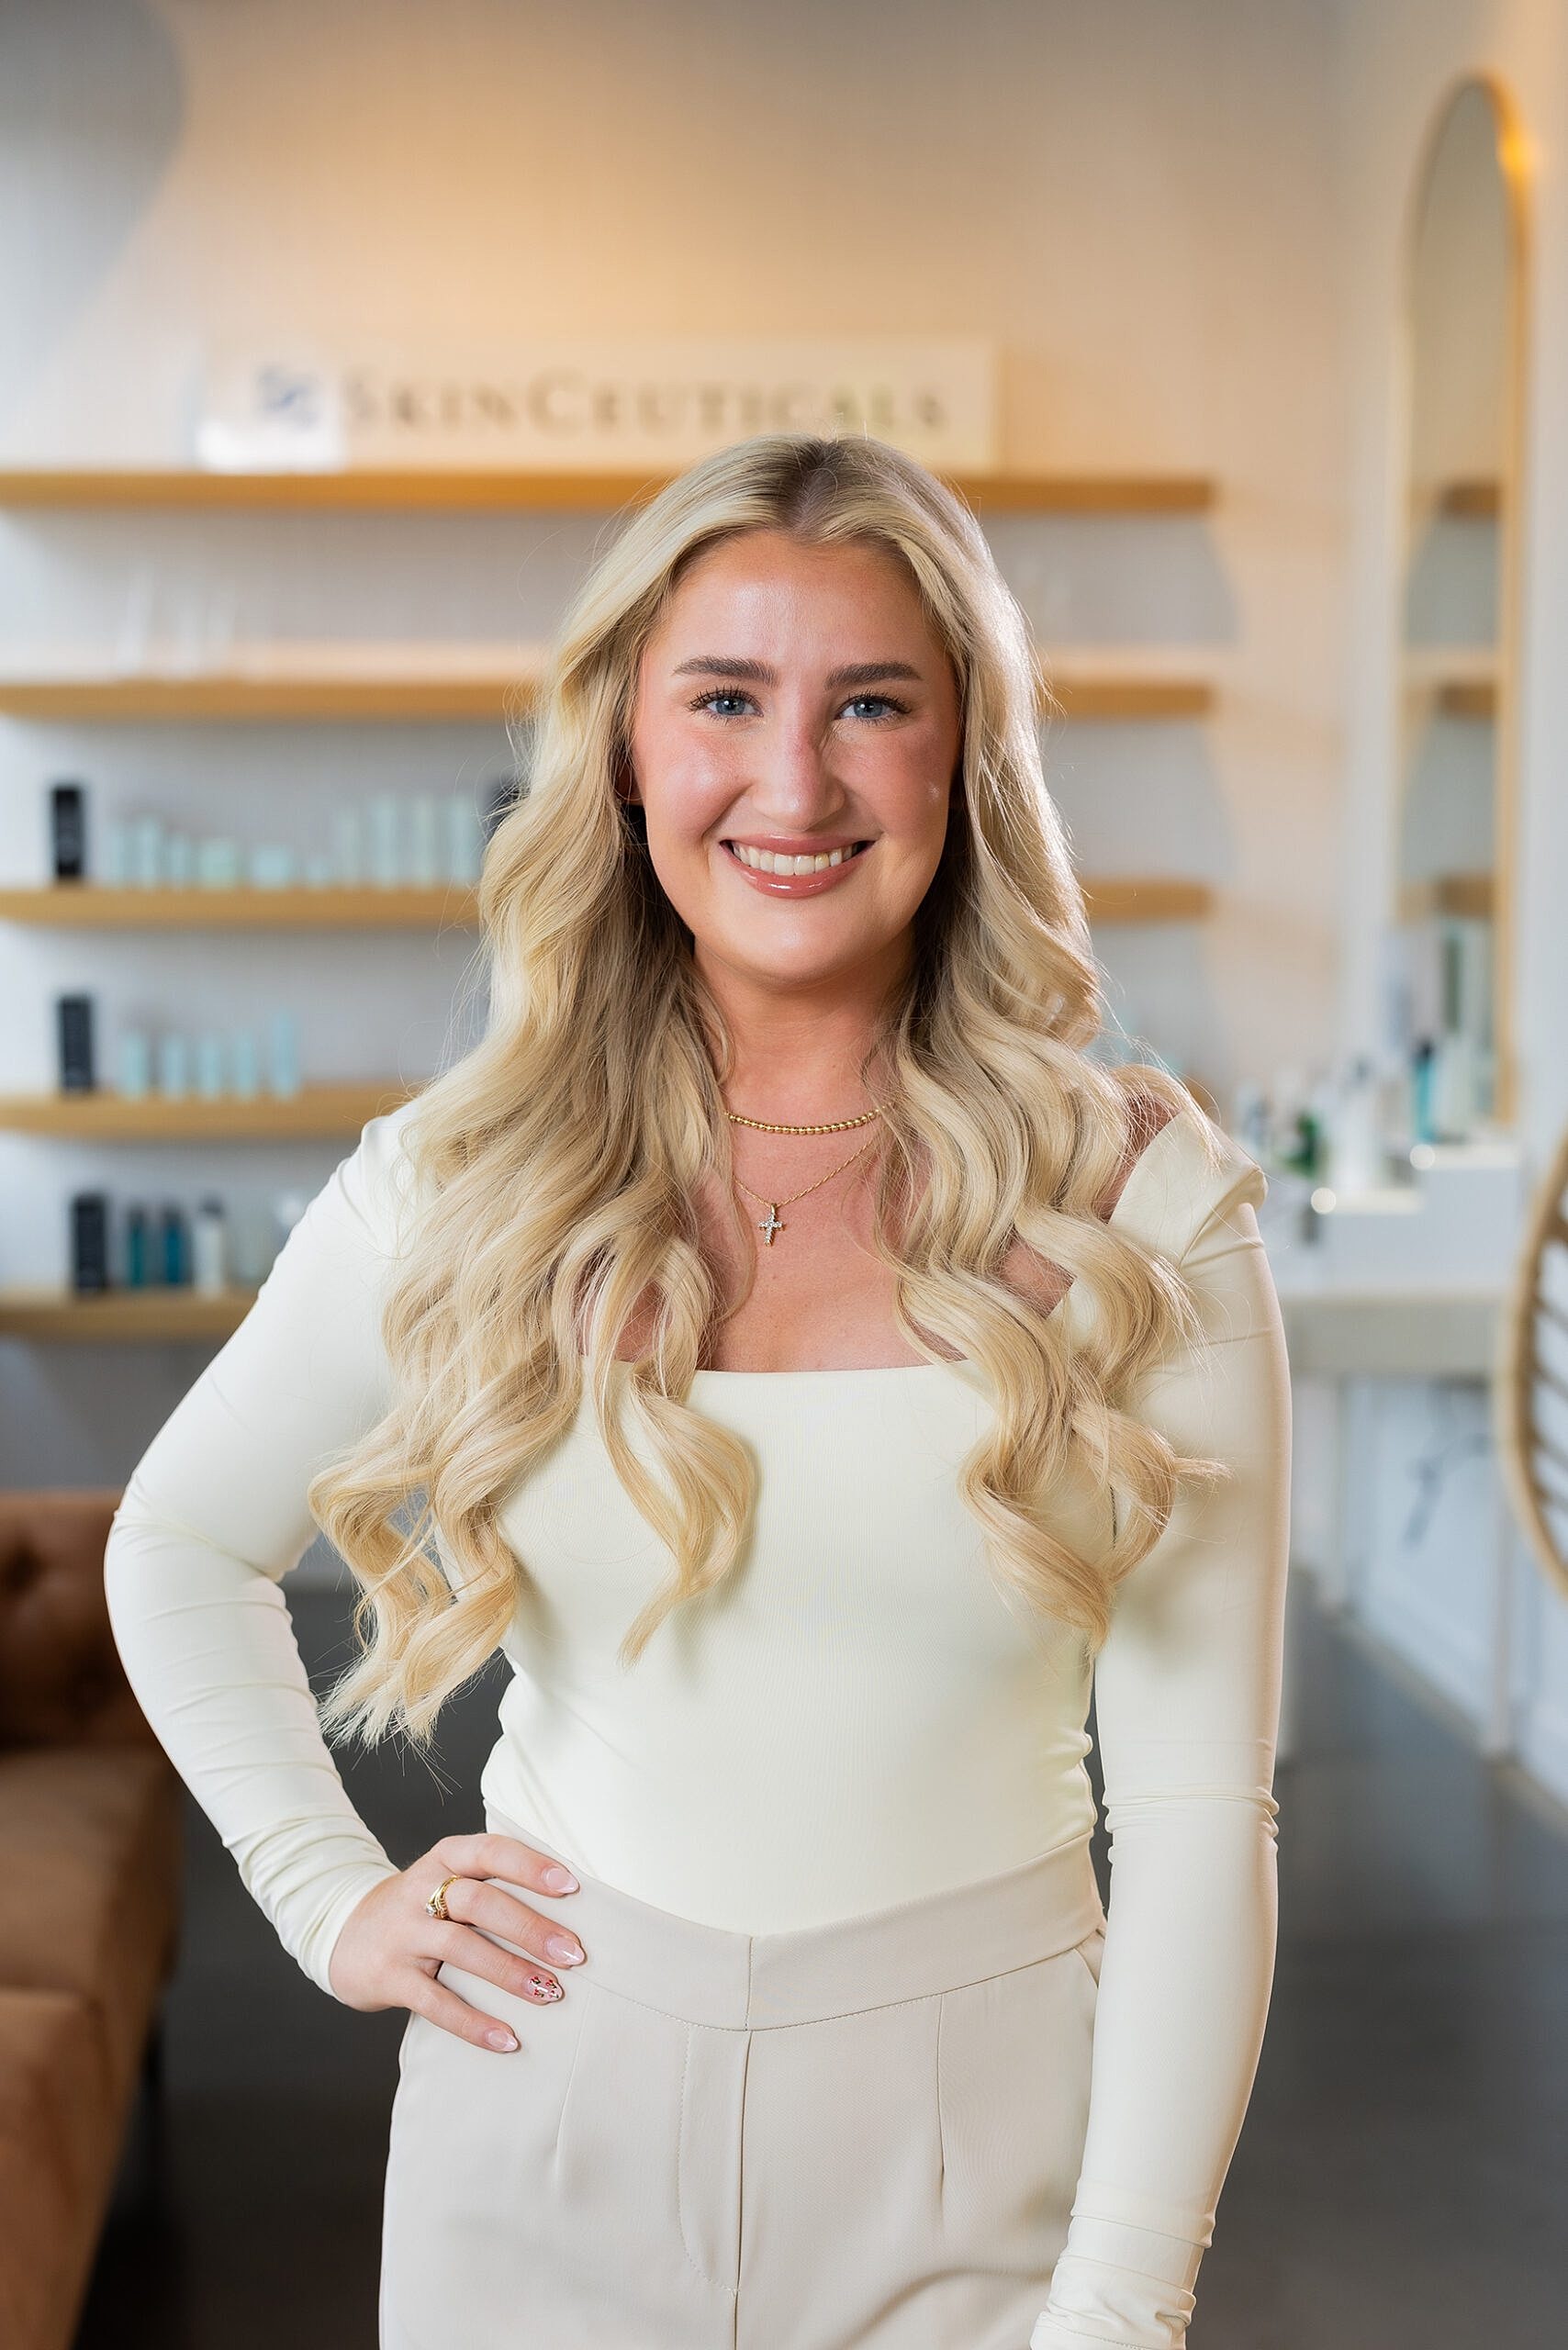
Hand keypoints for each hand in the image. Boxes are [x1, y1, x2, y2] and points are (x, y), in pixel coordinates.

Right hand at [328, 1831, 586, 2050]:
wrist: (344, 1933)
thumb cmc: (423, 1907)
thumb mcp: (449, 1879)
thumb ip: (494, 1884)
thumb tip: (570, 1911)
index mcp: (445, 1858)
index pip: (490, 1851)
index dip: (530, 1866)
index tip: (572, 1887)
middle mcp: (421, 1890)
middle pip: (480, 1901)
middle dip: (530, 1927)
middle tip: (574, 1955)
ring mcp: (403, 1934)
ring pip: (460, 1947)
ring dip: (509, 1972)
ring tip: (550, 1993)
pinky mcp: (389, 1977)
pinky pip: (435, 2002)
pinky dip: (472, 2022)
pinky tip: (507, 2039)